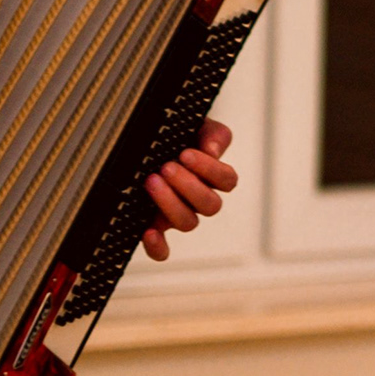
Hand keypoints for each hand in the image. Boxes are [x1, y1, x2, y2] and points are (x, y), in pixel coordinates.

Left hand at [135, 120, 237, 259]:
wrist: (147, 140)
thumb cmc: (176, 135)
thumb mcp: (196, 126)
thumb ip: (213, 134)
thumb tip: (213, 150)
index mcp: (212, 177)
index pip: (227, 181)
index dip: (210, 170)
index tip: (186, 154)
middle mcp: (198, 199)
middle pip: (210, 206)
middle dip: (188, 186)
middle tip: (166, 167)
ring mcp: (176, 215)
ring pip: (188, 223)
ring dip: (171, 203)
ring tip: (151, 180)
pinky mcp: (154, 227)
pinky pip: (162, 250)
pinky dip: (158, 246)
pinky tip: (147, 231)